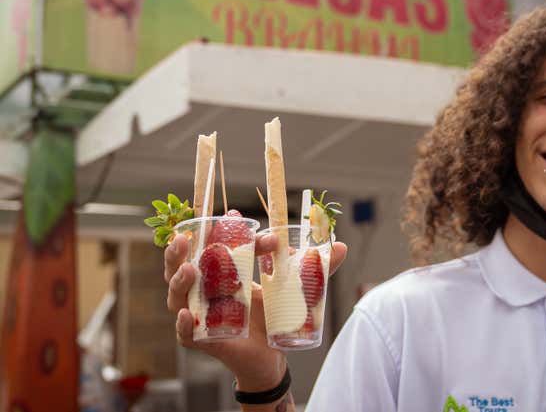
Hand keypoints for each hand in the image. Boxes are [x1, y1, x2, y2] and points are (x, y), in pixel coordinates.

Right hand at [164, 233, 347, 389]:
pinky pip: (184, 331)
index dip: (224, 230)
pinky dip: (183, 324)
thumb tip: (342, 246)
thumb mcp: (292, 287)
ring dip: (180, 280)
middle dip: (180, 249)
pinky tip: (187, 314)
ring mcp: (198, 311)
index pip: (214, 243)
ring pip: (177, 293)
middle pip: (182, 263)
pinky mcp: (200, 337)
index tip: (239, 218)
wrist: (271, 354)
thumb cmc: (273, 314)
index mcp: (221, 268)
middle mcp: (203, 287)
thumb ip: (314, 268)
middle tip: (187, 236)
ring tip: (192, 269)